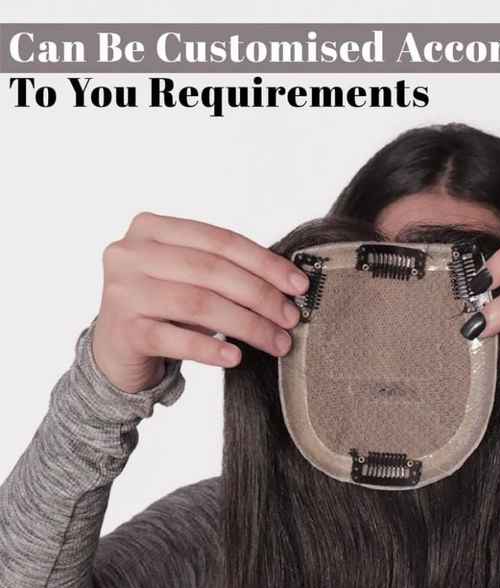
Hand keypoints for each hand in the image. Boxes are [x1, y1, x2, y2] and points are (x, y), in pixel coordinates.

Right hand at [93, 212, 309, 392]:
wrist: (113, 352)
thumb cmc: (161, 311)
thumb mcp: (187, 280)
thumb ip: (225, 271)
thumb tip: (289, 284)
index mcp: (151, 228)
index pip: (220, 240)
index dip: (264, 262)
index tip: (298, 285)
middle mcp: (131, 253)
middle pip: (213, 271)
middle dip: (261, 296)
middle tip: (290, 319)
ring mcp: (124, 291)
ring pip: (200, 304)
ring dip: (246, 325)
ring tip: (276, 342)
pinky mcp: (124, 330)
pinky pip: (178, 339)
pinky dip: (211, 350)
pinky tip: (236, 358)